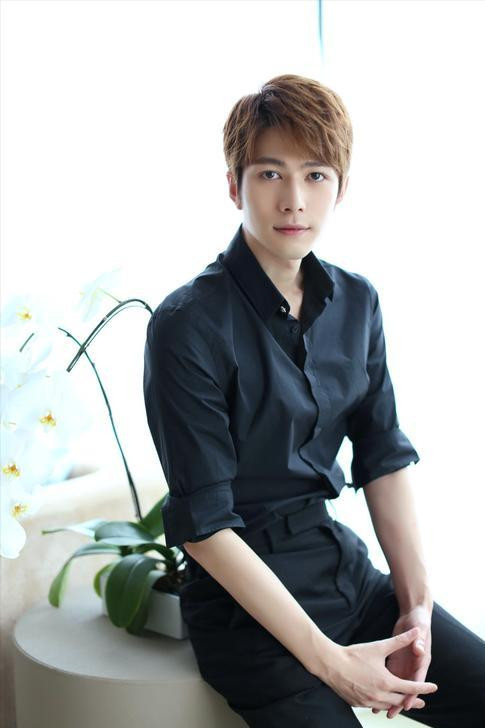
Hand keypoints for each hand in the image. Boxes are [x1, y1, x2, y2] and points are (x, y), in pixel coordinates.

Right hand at [319, 626, 437, 711]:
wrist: (331, 664)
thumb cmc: (355, 654)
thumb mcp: (379, 646)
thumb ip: (400, 640)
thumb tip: (416, 631)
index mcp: (387, 682)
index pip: (411, 687)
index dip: (423, 687)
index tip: (434, 688)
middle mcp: (379, 695)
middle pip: (401, 701)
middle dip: (412, 701)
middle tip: (421, 703)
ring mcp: (368, 701)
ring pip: (388, 706)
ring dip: (397, 704)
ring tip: (403, 703)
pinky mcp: (358, 703)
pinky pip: (374, 707)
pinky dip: (382, 705)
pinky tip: (382, 702)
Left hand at [372, 604, 432, 718]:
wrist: (413, 616)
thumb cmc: (418, 622)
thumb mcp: (419, 629)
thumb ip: (419, 640)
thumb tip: (419, 649)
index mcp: (422, 660)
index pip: (417, 680)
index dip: (412, 693)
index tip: (407, 704)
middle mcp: (414, 665)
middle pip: (407, 686)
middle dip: (400, 700)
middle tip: (392, 713)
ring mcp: (405, 664)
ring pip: (398, 684)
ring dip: (391, 695)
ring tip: (381, 709)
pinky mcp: (397, 660)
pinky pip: (391, 675)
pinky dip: (385, 685)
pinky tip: (376, 692)